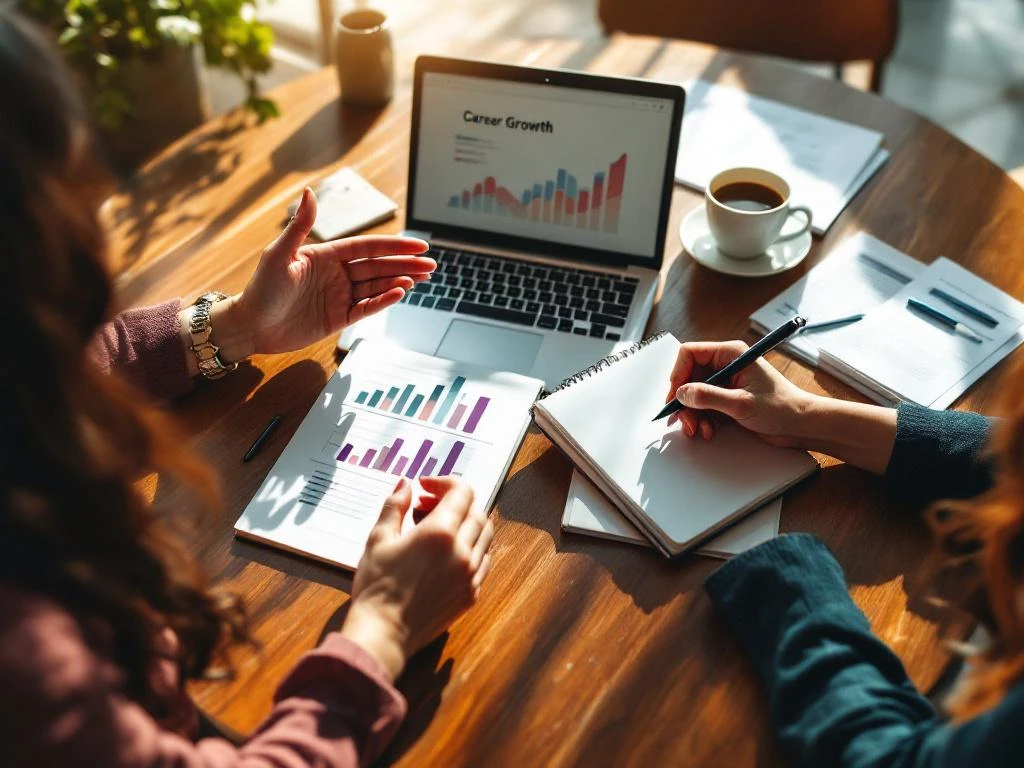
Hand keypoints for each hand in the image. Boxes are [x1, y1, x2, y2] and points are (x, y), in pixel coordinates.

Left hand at [219, 188, 435, 358]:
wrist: (250, 325)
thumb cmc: (260, 288)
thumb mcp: (279, 254)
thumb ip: (300, 226)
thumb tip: (310, 191)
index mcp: (327, 255)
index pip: (367, 248)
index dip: (393, 246)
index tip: (418, 245)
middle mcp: (337, 274)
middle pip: (379, 267)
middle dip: (406, 264)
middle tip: (431, 264)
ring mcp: (340, 296)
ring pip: (377, 287)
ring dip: (400, 281)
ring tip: (421, 278)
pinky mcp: (339, 318)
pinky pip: (367, 308)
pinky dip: (384, 301)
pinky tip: (400, 294)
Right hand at [340, 477, 492, 678]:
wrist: (383, 633)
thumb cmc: (376, 586)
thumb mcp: (378, 539)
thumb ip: (394, 506)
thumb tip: (405, 484)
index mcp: (440, 533)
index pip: (461, 492)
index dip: (444, 482)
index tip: (425, 487)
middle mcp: (462, 551)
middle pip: (476, 511)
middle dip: (455, 501)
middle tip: (429, 504)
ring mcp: (471, 574)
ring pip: (485, 536)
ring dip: (467, 523)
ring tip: (440, 527)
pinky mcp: (471, 594)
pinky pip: (483, 562)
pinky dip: (472, 549)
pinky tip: (450, 552)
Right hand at [666, 340, 897, 472]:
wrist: (801, 425)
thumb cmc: (782, 407)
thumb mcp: (741, 403)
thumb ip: (709, 397)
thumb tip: (683, 393)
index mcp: (731, 354)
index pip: (690, 353)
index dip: (678, 374)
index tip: (675, 395)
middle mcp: (726, 364)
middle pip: (688, 376)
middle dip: (684, 400)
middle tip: (683, 420)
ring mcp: (726, 382)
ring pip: (693, 394)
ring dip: (692, 414)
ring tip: (699, 429)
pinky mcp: (727, 398)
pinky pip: (703, 406)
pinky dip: (701, 419)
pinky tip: (708, 430)